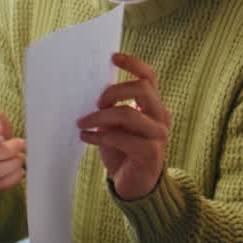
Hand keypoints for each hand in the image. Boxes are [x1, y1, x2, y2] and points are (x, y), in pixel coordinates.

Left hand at [77, 53, 170, 200]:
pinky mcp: (151, 153)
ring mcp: (159, 135)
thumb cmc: (122, 152)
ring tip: (83, 122)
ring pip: (129, 114)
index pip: (150, 77)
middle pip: (142, 89)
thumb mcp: (114, 125)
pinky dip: (99, 136)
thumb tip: (91, 92)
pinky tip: (86, 137)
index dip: (133, 64)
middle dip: (114, 91)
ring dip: (100, 116)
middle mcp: (160, 117)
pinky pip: (122, 138)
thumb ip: (111, 108)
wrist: (133, 186)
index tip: (113, 57)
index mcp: (153, 106)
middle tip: (96, 102)